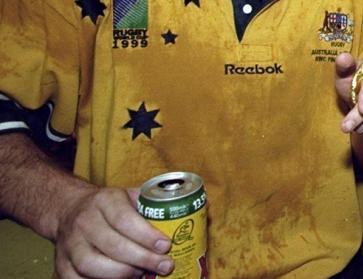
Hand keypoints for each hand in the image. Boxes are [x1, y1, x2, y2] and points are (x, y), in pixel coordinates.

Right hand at [54, 186, 171, 278]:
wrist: (70, 210)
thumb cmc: (111, 207)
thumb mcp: (130, 196)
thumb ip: (154, 205)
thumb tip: (196, 211)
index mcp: (104, 201)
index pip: (124, 219)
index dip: (146, 235)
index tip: (166, 246)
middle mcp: (83, 221)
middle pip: (111, 245)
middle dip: (141, 259)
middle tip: (164, 266)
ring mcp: (69, 244)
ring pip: (91, 265)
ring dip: (121, 274)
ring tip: (142, 274)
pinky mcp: (61, 264)